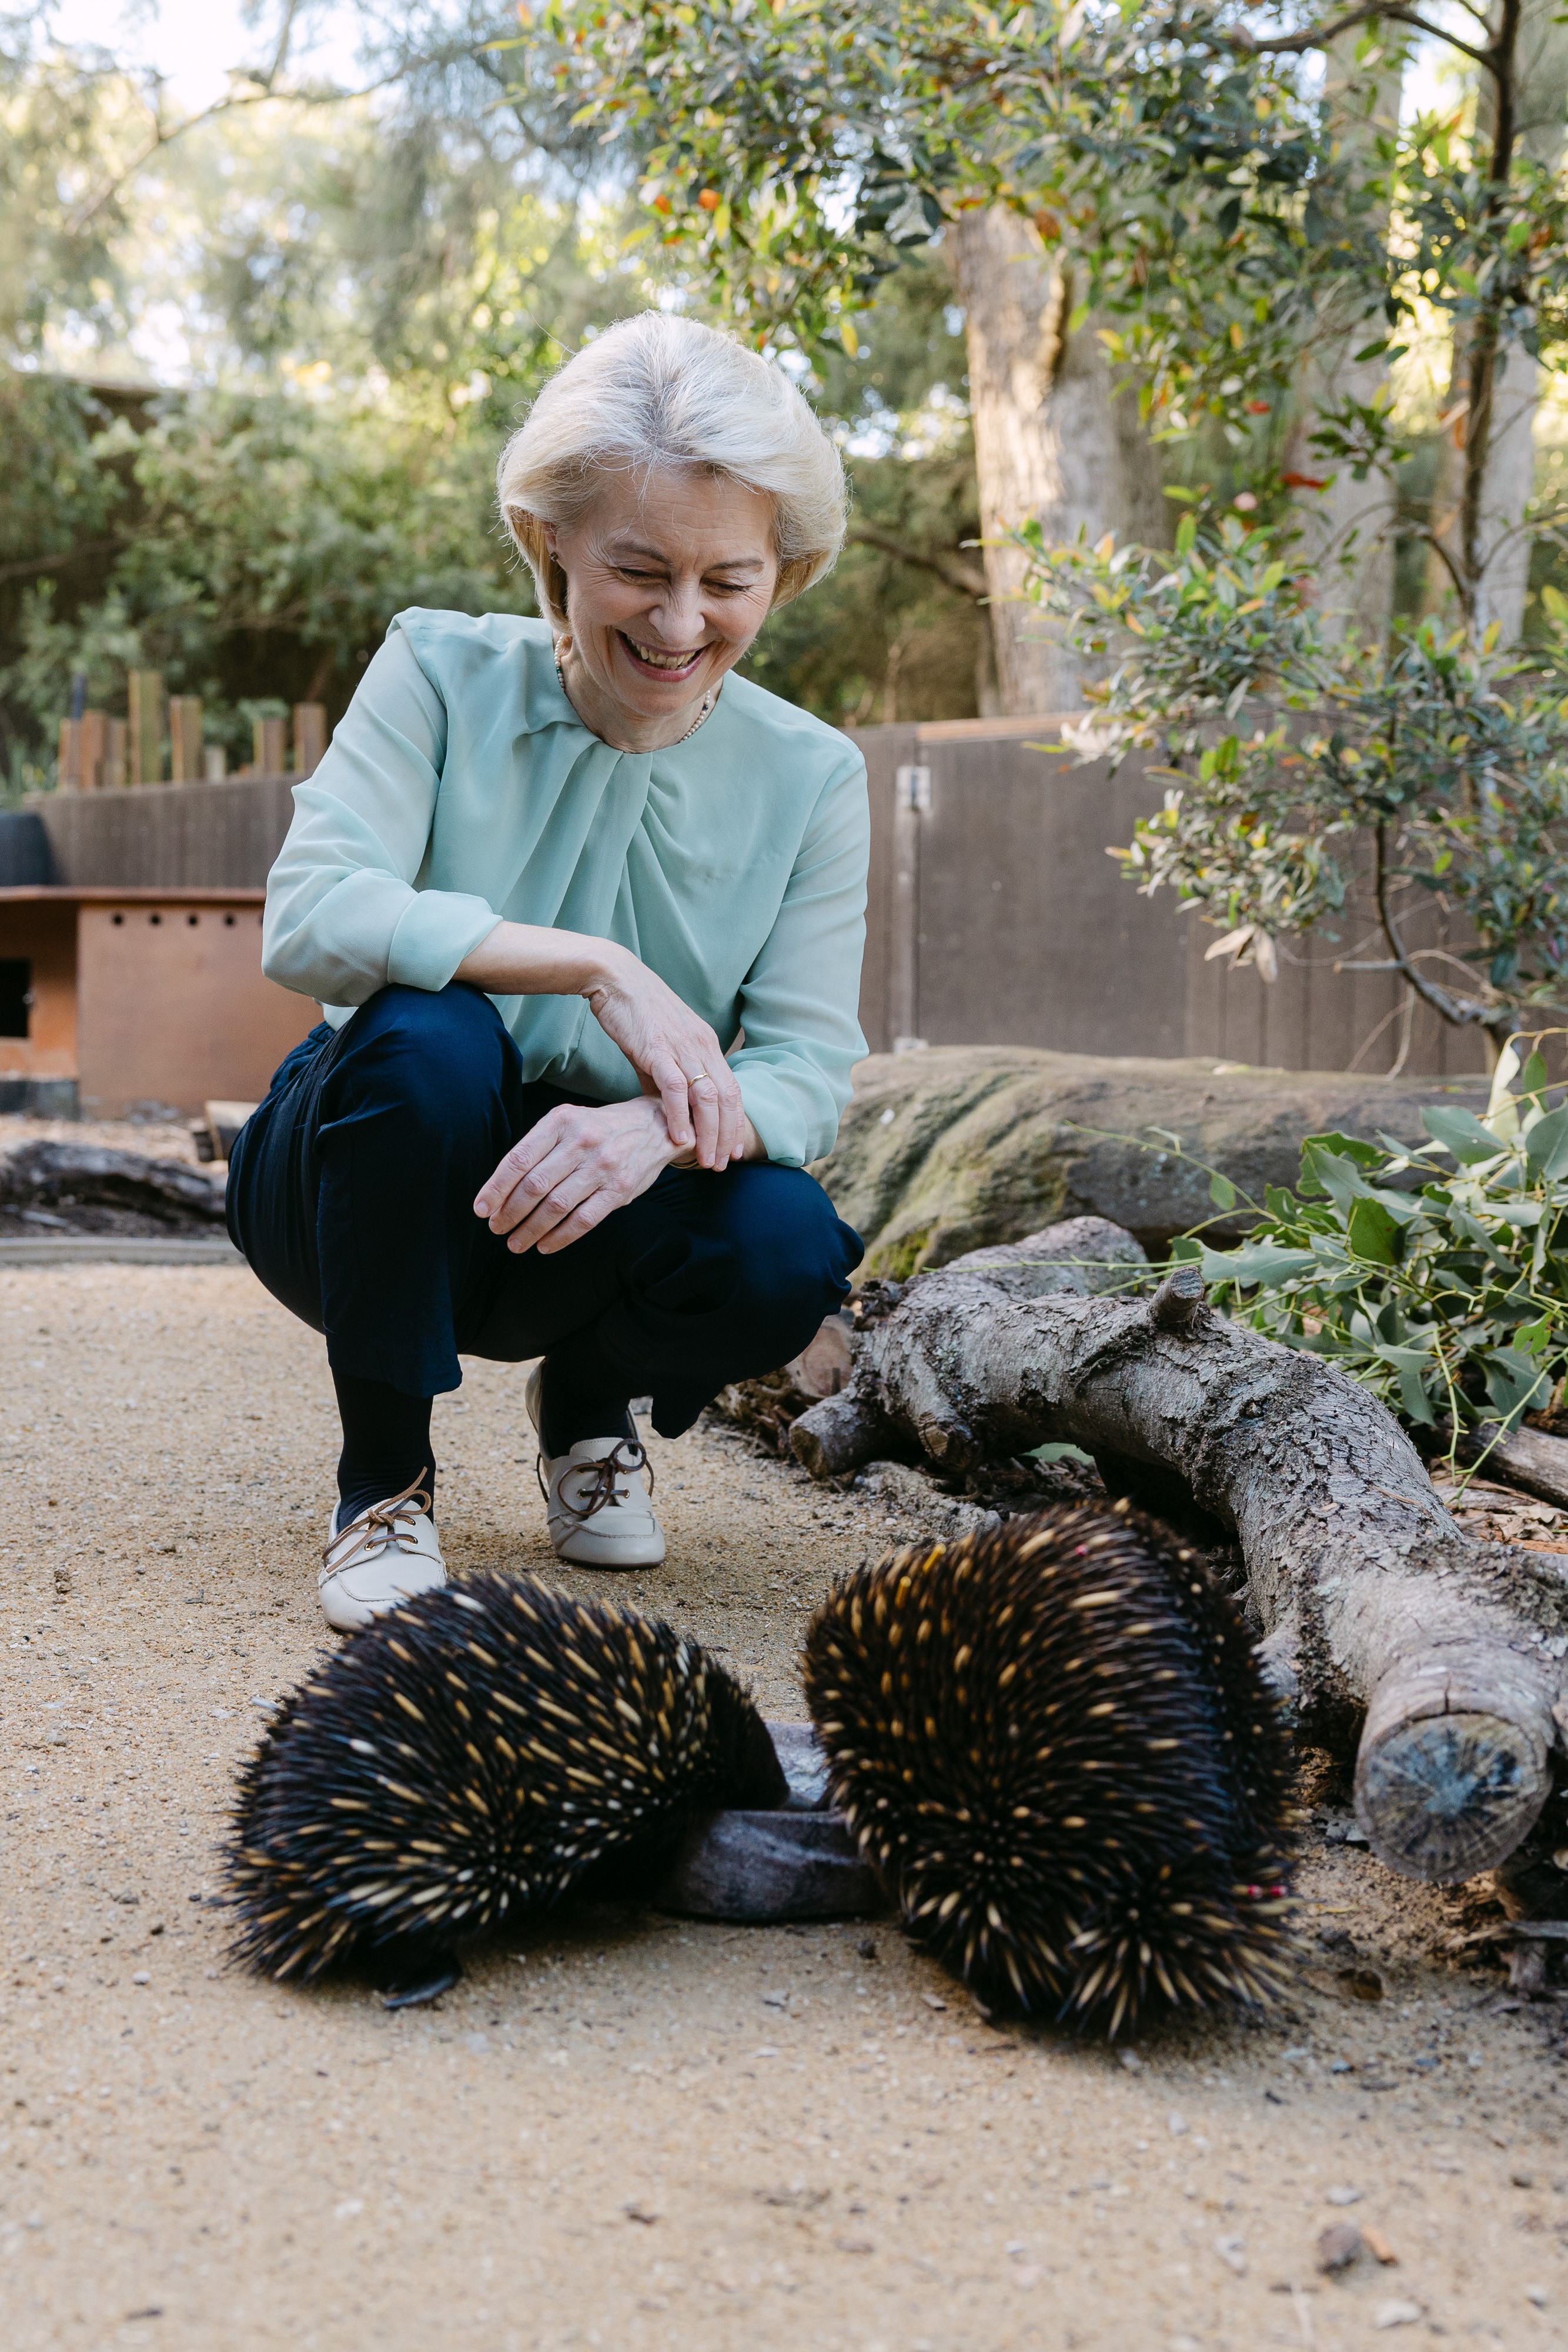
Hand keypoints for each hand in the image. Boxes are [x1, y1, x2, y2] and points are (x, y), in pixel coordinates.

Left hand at [474, 1096, 680, 1255]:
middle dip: (509, 1212)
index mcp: (561, 1121)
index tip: (481, 1209)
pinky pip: (583, 1220)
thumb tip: (500, 1189)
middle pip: (534, 1185)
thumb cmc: (598, 1129)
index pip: (519, 1159)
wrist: (653, 1127)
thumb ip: (537, 1148)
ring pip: (556, 1206)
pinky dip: (559, 1237)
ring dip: (530, 1229)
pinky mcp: (619, 1190)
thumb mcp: (567, 1123)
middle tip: (496, 1228)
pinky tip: (544, 1245)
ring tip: (515, 1242)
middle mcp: (581, 1141)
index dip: (496, 1188)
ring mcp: (603, 1166)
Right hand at [583, 949, 745, 1171]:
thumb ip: (666, 1080)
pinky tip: (680, 1138)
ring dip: (709, 1132)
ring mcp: (682, 1048)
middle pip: (727, 1098)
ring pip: (707, 1097)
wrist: (614, 978)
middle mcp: (701, 1046)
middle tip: (722, 1164)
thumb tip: (667, 1111)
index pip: (732, 1090)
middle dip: (727, 1135)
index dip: (735, 1122)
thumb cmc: (635, 1012)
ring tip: (705, 1159)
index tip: (734, 1149)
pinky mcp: (657, 1049)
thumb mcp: (659, 1049)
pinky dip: (680, 1115)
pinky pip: (675, 1087)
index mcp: (706, 1045)